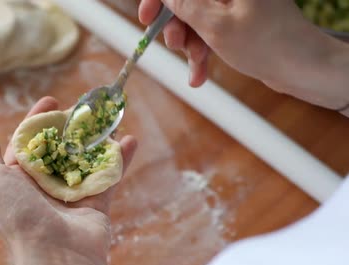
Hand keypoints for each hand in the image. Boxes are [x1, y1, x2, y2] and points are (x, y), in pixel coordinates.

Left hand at [0, 97, 136, 264]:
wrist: (54, 254)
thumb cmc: (18, 214)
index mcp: (17, 179)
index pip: (27, 142)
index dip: (37, 120)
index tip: (52, 99)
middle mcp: (43, 186)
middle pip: (59, 148)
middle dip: (70, 126)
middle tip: (84, 107)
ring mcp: (71, 195)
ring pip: (85, 159)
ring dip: (97, 138)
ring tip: (109, 118)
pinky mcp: (96, 204)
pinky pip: (109, 176)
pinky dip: (120, 159)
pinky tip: (130, 139)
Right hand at [139, 0, 348, 109]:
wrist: (303, 68)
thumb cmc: (266, 43)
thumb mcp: (215, 25)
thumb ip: (184, 4)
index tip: (146, 16)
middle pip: (186, 1)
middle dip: (177, 26)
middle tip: (176, 46)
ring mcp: (234, 3)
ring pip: (195, 19)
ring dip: (189, 45)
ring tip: (195, 66)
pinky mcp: (237, 20)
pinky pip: (209, 31)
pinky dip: (202, 51)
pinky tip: (199, 73)